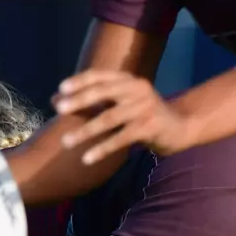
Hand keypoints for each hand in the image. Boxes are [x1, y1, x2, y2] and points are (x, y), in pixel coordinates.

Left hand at [53, 71, 191, 165]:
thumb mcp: (120, 104)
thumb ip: (91, 102)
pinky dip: (102, 149)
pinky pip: (120, 139)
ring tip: (66, 142)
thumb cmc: (143, 116)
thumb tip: (55, 100)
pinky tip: (87, 159)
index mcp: (128, 80)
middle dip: (80, 101)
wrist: (180, 128)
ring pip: (109, 118)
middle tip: (60, 111)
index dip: (80, 81)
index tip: (61, 89)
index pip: (100, 76)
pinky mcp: (150, 127)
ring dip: (85, 131)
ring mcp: (145, 107)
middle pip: (103, 92)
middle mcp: (137, 89)